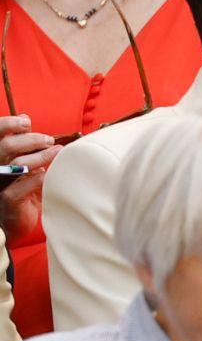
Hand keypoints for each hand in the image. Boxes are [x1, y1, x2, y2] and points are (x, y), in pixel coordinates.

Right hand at [0, 115, 59, 241]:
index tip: (26, 121)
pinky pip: (27, 183)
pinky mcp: (9, 198)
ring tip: (57, 151)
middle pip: (7, 146)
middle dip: (31, 139)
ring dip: (42, 155)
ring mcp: (0, 183)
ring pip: (19, 163)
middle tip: (48, 140)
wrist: (17, 220)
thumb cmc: (22, 187)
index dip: (8, 124)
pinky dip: (41, 176)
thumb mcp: (23, 164)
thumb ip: (24, 146)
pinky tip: (48, 174)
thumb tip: (27, 121)